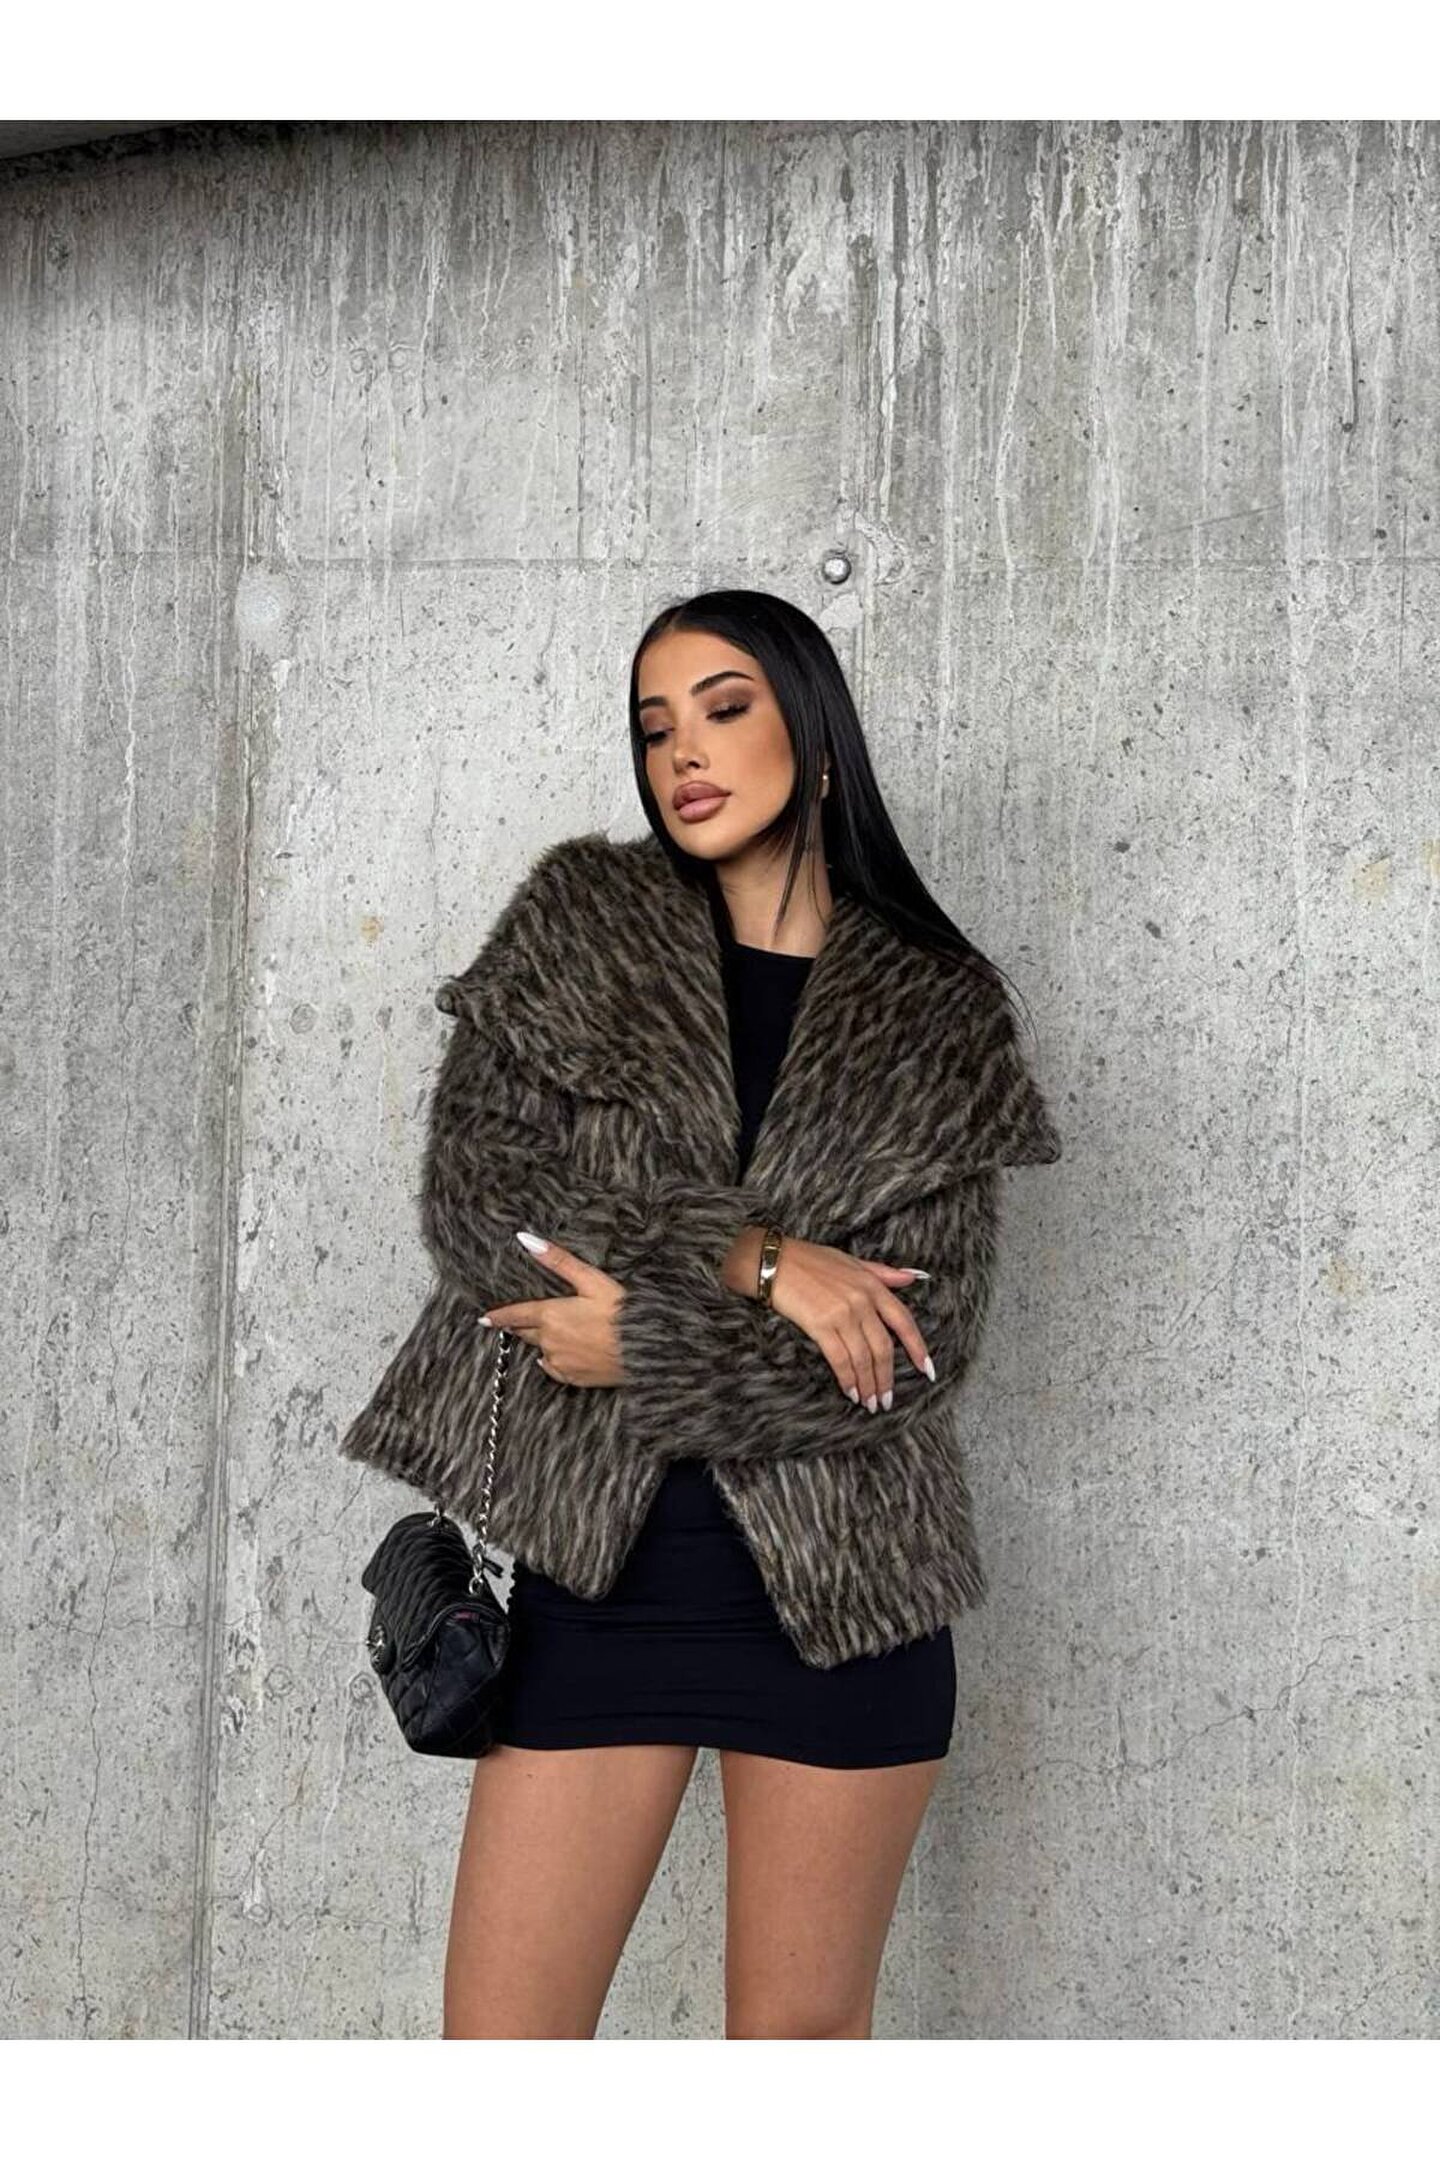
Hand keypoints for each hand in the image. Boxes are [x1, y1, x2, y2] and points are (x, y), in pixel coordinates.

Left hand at [480, 1232, 625, 1386]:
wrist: (646, 1349)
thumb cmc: (622, 1311)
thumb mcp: (591, 1280)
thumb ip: (557, 1261)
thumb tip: (527, 1240)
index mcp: (551, 1315)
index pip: (515, 1315)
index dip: (499, 1316)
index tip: (485, 1318)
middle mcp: (550, 1341)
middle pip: (526, 1333)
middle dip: (521, 1327)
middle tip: (516, 1323)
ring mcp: (561, 1362)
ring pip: (542, 1351)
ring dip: (543, 1342)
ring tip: (554, 1335)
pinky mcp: (574, 1378)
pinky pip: (555, 1369)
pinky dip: (555, 1361)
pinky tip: (564, 1354)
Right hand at [730, 1231, 936, 1412]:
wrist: (773, 1261)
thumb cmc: (809, 1259)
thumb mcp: (851, 1261)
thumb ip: (883, 1273)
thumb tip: (912, 1277)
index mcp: (872, 1285)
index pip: (904, 1321)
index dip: (917, 1348)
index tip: (926, 1370)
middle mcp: (861, 1301)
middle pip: (883, 1348)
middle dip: (886, 1378)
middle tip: (886, 1400)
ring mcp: (842, 1313)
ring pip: (863, 1358)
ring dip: (868, 1385)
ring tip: (870, 1403)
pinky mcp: (820, 1325)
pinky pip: (840, 1359)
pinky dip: (847, 1379)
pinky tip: (850, 1392)